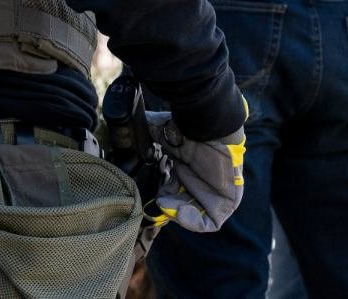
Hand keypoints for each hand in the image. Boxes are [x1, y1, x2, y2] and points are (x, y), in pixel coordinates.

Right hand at [142, 112, 246, 232]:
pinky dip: (192, 221)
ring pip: (191, 215)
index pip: (170, 192)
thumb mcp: (159, 133)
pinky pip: (209, 222)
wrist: (210, 125)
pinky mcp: (226, 203)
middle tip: (157, 202)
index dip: (159, 197)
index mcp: (184, 170)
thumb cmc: (185, 127)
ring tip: (167, 206)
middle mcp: (198, 183)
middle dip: (166, 207)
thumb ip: (143, 138)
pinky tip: (180, 210)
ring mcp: (212, 194)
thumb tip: (121, 132)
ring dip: (176, 214)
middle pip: (179, 205)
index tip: (149, 196)